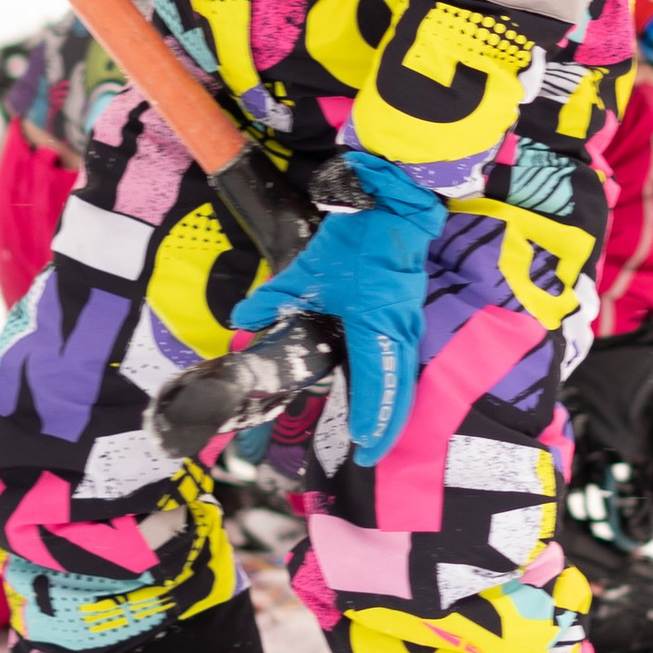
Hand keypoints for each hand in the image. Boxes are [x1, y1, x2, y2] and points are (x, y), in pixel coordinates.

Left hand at [234, 150, 444, 465]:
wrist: (396, 202)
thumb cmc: (357, 237)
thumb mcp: (310, 268)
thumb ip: (275, 296)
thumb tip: (243, 319)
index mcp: (376, 325)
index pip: (375, 385)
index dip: (370, 418)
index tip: (362, 444)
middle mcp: (399, 330)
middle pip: (398, 389)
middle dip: (387, 423)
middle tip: (372, 451)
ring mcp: (409, 320)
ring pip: (403, 374)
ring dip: (392, 403)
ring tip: (377, 428)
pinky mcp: (408, 310)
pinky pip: (404, 357)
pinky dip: (394, 380)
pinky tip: (382, 387)